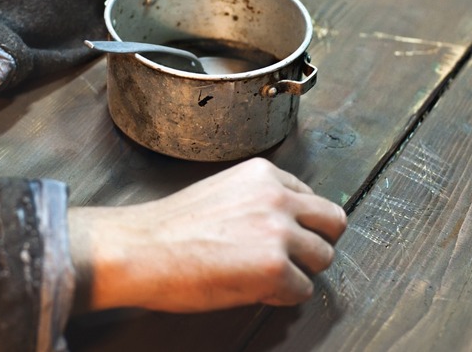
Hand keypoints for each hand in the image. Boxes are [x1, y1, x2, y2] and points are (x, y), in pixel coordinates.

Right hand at [69, 158, 346, 312]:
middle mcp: (277, 197)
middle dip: (315, 243)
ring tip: (264, 276)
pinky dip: (281, 296)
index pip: (312, 197)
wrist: (139, 249)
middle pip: (333, 223)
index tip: (285, 235)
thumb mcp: (221, 192)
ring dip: (299, 272)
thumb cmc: (167, 227)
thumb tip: (283, 224)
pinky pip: (302, 290)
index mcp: (263, 174)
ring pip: (323, 258)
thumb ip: (257, 200)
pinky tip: (252, 289)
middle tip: (291, 258)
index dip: (300, 223)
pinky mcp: (275, 268)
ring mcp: (279, 232)